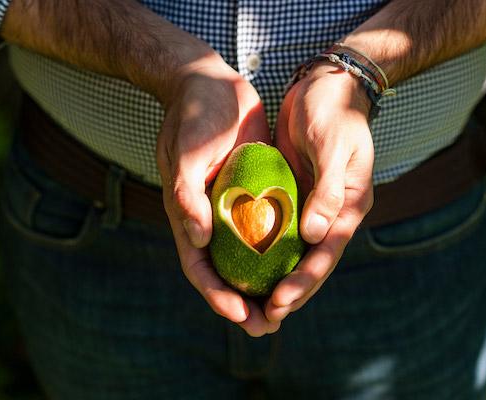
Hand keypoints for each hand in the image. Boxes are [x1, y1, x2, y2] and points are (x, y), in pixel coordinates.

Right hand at [155, 51, 279, 335]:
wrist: (210, 85)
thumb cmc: (192, 117)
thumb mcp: (185, 152)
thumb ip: (186, 194)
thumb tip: (197, 238)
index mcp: (190, 216)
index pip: (201, 267)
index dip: (217, 295)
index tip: (241, 315)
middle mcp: (212, 219)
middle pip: (227, 272)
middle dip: (244, 303)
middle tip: (268, 327)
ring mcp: (236, 207)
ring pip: (250, 257)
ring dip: (264, 285)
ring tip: (285, 309)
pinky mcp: (257, 192)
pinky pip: (269, 228)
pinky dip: (279, 251)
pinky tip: (300, 265)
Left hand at [267, 63, 374, 321]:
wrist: (327, 86)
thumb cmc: (335, 113)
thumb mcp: (335, 148)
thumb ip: (329, 191)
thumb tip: (315, 236)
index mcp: (348, 208)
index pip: (325, 255)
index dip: (303, 283)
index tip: (279, 304)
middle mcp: (331, 215)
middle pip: (310, 264)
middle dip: (288, 294)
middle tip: (261, 320)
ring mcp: (312, 207)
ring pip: (292, 254)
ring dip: (276, 281)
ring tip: (253, 308)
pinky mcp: (293, 196)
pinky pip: (277, 232)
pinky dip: (265, 253)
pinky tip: (245, 268)